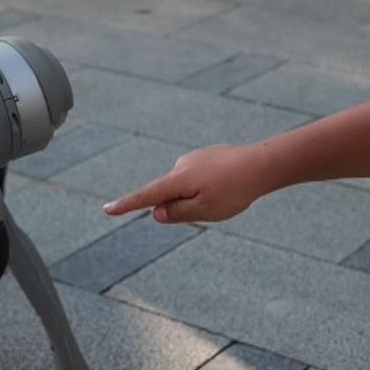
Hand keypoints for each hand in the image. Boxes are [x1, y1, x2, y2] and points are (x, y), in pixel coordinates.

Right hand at [103, 144, 270, 223]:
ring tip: (226, 195)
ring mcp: (194, 158)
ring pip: (187, 187)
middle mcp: (181, 166)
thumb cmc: (233, 190)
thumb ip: (177, 213)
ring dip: (199, 196)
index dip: (126, 206)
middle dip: (184, 206)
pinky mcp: (206, 156)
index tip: (107, 210)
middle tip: (215, 207)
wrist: (262, 164)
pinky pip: (199, 178)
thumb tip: (156, 212)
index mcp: (177, 180)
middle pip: (170, 194)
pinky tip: (228, 185)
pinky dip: (208, 187)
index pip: (145, 196)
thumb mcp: (204, 210)